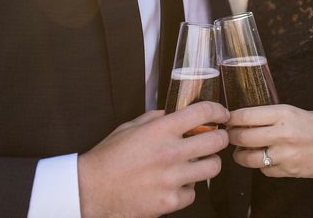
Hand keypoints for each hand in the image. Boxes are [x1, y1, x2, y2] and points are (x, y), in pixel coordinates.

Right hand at [78, 101, 229, 217]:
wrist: (91, 190)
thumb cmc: (109, 156)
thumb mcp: (131, 126)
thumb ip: (156, 118)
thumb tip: (175, 114)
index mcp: (161, 130)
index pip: (202, 112)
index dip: (217, 110)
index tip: (222, 113)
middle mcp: (170, 153)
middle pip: (216, 141)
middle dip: (221, 137)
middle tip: (217, 137)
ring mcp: (172, 180)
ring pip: (212, 168)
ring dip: (209, 163)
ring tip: (199, 161)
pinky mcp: (169, 203)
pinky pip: (193, 193)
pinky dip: (188, 188)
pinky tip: (177, 183)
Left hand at [227, 104, 312, 190]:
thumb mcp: (297, 111)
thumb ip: (274, 115)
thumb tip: (249, 118)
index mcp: (284, 113)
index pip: (245, 116)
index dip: (231, 118)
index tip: (225, 118)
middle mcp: (282, 134)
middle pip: (242, 137)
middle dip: (231, 136)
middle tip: (228, 134)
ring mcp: (285, 155)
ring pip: (249, 158)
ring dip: (240, 154)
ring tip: (240, 150)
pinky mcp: (289, 172)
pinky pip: (264, 171)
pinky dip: (260, 166)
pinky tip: (264, 158)